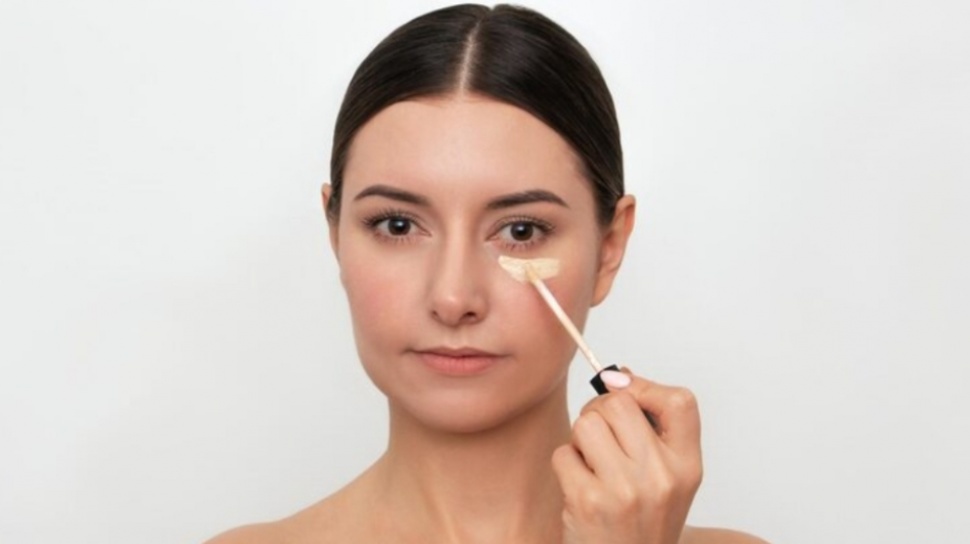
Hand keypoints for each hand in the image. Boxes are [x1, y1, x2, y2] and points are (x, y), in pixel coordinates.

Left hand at [552, 368, 702, 543]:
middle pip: (619, 404)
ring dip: (581, 439)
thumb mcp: (667, 479)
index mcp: (687, 467)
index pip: (680, 402)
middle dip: (600, 412)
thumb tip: (618, 376)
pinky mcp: (588, 501)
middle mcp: (660, 477)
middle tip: (600, 435)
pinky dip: (565, 465)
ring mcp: (624, 490)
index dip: (646, 387)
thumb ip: (651, 430)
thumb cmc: (643, 520)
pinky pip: (563, 453)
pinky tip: (580, 486)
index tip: (625, 392)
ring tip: (592, 463)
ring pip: (586, 423)